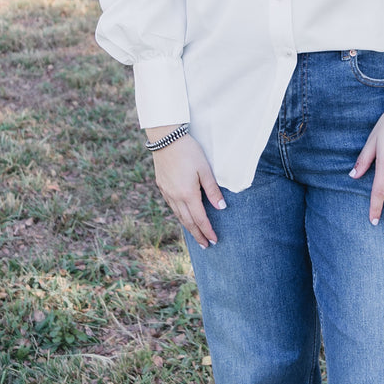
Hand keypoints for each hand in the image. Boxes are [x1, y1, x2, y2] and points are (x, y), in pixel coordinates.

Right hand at [147, 129, 224, 247]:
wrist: (165, 138)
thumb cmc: (189, 151)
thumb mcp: (205, 169)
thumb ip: (213, 190)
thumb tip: (221, 208)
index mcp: (188, 194)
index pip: (200, 219)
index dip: (207, 231)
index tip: (214, 241)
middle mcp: (175, 197)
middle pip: (188, 222)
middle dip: (197, 235)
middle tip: (206, 245)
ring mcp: (167, 192)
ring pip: (178, 215)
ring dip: (188, 227)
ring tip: (196, 235)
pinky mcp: (162, 186)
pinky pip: (172, 206)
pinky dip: (180, 215)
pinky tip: (184, 216)